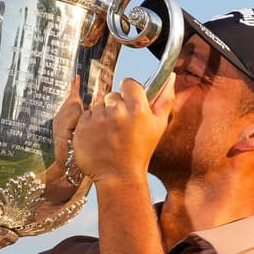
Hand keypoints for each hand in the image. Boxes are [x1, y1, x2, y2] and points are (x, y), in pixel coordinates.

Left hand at [54, 75, 173, 188]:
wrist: (119, 177)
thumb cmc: (140, 152)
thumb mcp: (159, 126)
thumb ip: (165, 99)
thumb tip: (170, 76)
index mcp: (137, 108)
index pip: (128, 83)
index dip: (129, 93)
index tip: (130, 106)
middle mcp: (117, 111)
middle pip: (112, 95)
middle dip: (115, 107)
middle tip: (120, 127)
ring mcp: (97, 119)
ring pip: (98, 105)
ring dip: (102, 116)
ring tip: (109, 135)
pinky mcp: (82, 127)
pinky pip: (85, 116)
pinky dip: (90, 125)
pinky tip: (98, 138)